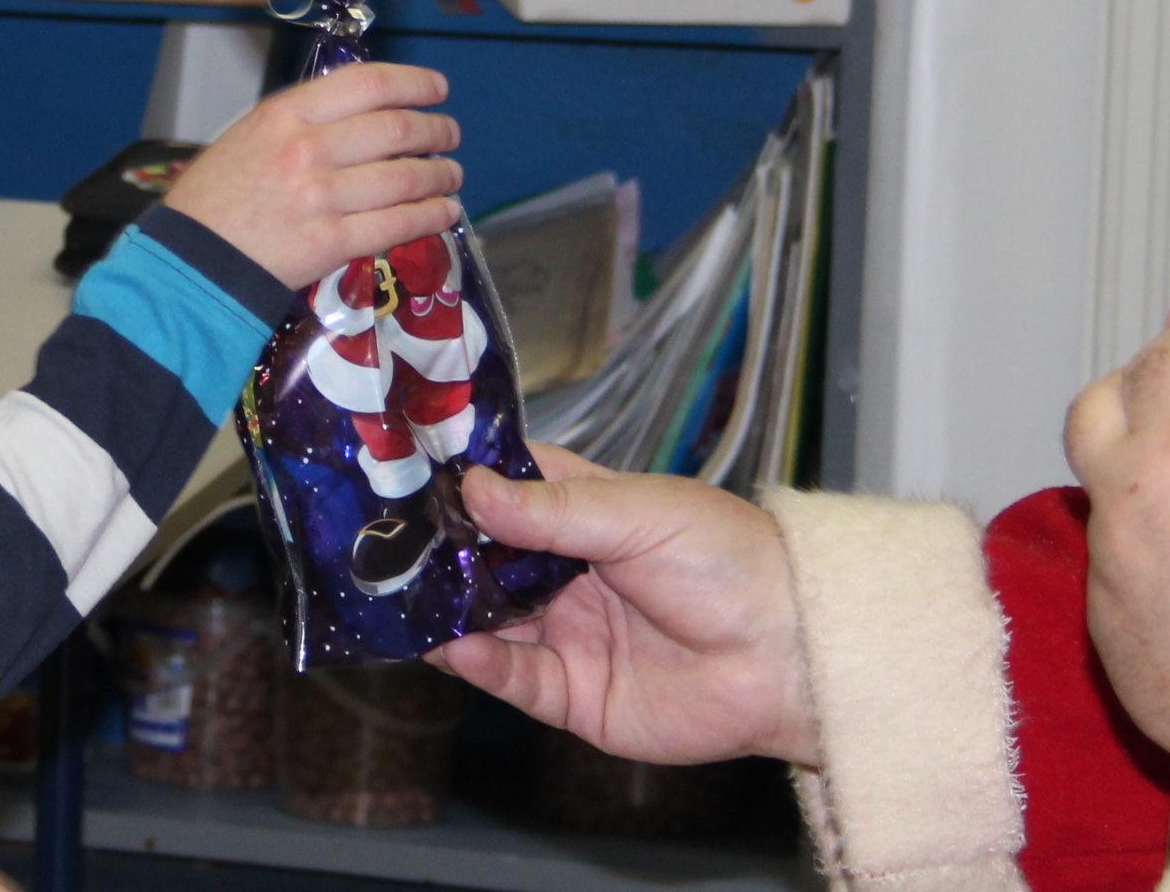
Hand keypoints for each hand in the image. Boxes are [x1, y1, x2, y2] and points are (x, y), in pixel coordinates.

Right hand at [164, 61, 461, 288]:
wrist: (192, 260)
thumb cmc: (216, 196)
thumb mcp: (251, 135)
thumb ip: (305, 120)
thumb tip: (367, 113)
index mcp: (286, 114)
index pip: (368, 85)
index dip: (413, 83)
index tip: (437, 89)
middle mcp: (309, 149)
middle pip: (396, 130)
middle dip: (435, 131)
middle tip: (450, 135)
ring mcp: (322, 197)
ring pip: (405, 178)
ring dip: (440, 175)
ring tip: (452, 174)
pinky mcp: (332, 243)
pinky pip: (397, 224)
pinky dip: (430, 215)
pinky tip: (444, 211)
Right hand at [432, 445, 821, 767]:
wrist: (788, 656)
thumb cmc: (729, 564)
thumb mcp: (638, 514)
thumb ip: (553, 510)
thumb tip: (472, 488)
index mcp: (587, 515)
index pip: (510, 490)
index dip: (462, 484)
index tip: (404, 473)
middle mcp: (568, 575)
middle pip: (485, 561)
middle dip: (439, 553)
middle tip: (381, 543)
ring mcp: (568, 635)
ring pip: (487, 622)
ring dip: (446, 611)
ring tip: (401, 598)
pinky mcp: (575, 696)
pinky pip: (514, 679)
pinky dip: (478, 664)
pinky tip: (452, 646)